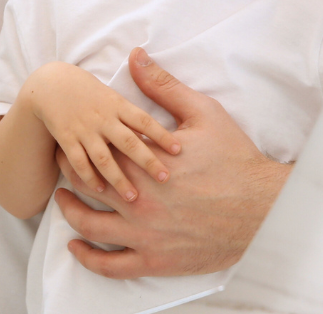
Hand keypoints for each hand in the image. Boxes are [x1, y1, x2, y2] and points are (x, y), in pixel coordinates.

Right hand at [23, 62, 178, 202]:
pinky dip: (88, 175)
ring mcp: (84, 129)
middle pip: (128, 142)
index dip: (162, 134)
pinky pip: (78, 160)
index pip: (144, 120)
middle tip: (164, 178)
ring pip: (103, 157)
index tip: (178, 150)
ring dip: (118, 178)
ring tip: (134, 197)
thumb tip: (167, 102)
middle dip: (147, 161)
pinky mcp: (66, 138)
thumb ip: (137, 100)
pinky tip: (99, 189)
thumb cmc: (90, 90)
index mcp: (118, 104)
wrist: (51, 84)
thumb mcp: (116, 91)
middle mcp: (103, 118)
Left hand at [53, 48, 286, 278]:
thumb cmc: (235, 159)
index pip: (96, 149)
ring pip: (91, 224)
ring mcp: (144, 233)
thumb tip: (137, 56)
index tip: (67, 134)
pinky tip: (77, 248)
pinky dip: (89, 258)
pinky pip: (112, 265)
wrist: (264, 208)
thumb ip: (163, 87)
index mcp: (144, 162)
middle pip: (87, 182)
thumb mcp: (202, 113)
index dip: (77, 140)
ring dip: (70, 212)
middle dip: (67, 170)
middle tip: (58, 161)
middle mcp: (138, 199)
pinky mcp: (156, 260)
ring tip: (61, 201)